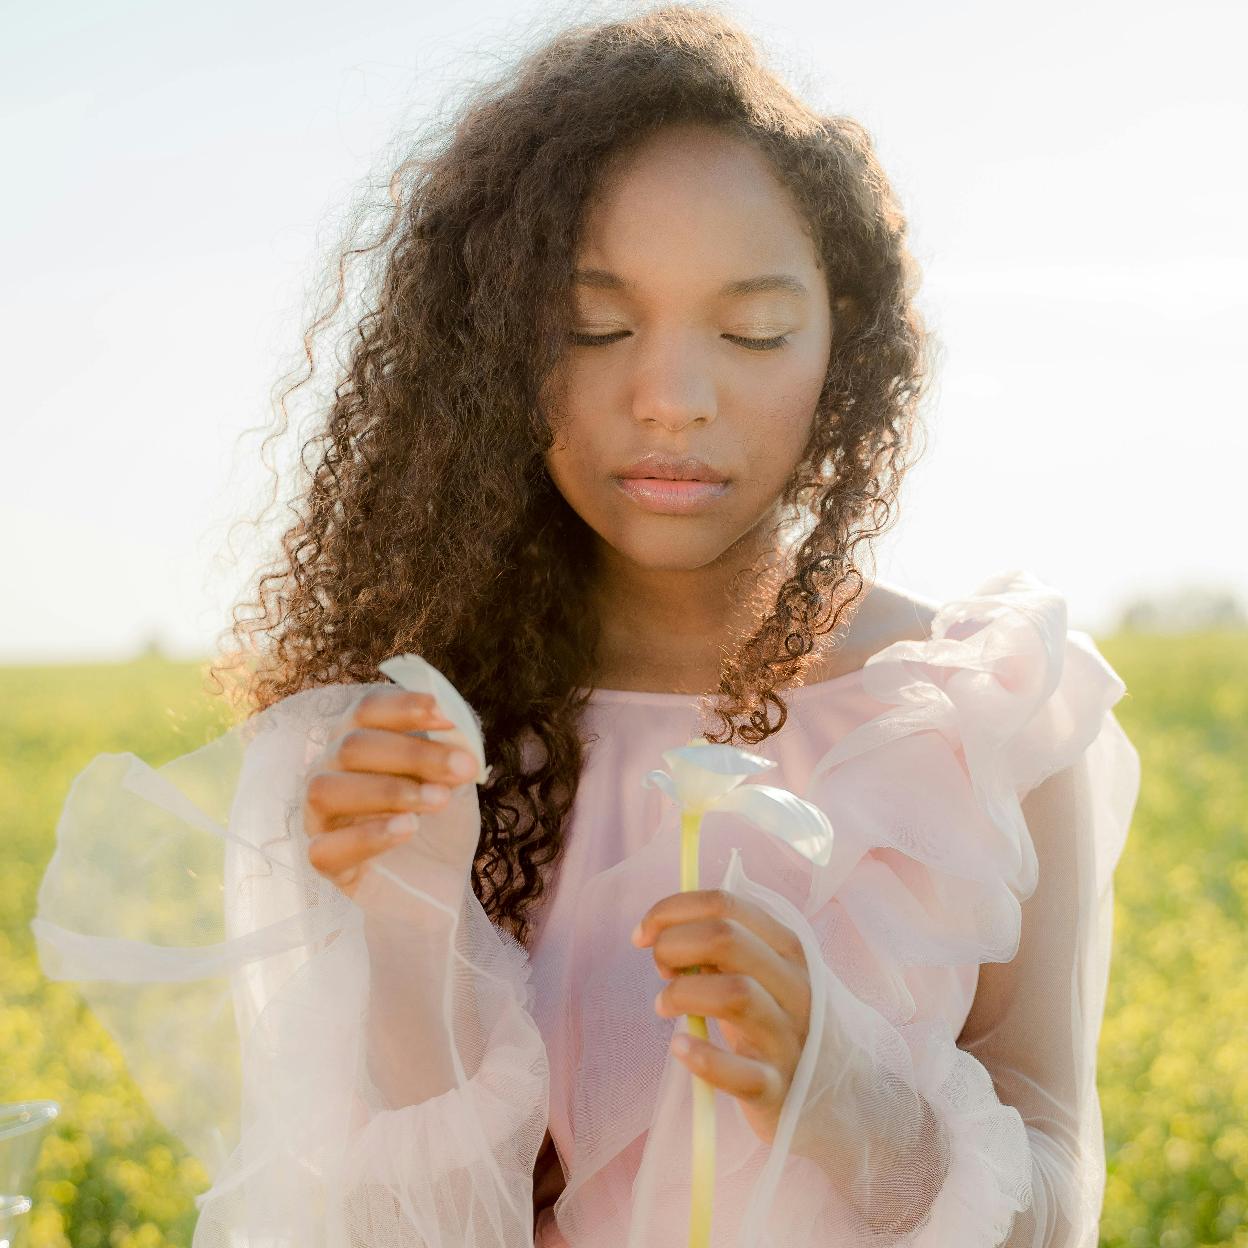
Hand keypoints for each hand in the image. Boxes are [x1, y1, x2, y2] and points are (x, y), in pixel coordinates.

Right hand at [302, 687, 483, 899]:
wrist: (440, 880)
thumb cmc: (440, 819)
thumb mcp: (455, 777)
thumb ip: (453, 744)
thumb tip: (453, 717)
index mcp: (359, 738)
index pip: (366, 709)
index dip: (404, 707)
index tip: (447, 718)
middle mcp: (330, 769)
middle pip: (352, 746)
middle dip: (414, 754)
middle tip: (464, 769)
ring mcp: (320, 815)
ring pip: (327, 789)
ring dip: (389, 791)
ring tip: (440, 801)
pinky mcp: (323, 860)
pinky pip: (326, 847)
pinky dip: (369, 835)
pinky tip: (408, 828)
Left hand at [631, 888, 811, 1144]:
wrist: (839, 1095)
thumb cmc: (780, 1022)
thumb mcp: (763, 974)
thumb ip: (725, 950)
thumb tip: (666, 932)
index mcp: (788, 948)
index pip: (726, 904)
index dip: (673, 910)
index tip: (643, 933)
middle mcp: (796, 985)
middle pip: (726, 939)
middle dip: (674, 945)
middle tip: (659, 968)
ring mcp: (790, 1038)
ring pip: (735, 994)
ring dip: (683, 993)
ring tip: (664, 1006)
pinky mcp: (778, 1089)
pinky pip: (740, 1073)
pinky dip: (702, 1058)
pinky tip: (679, 1048)